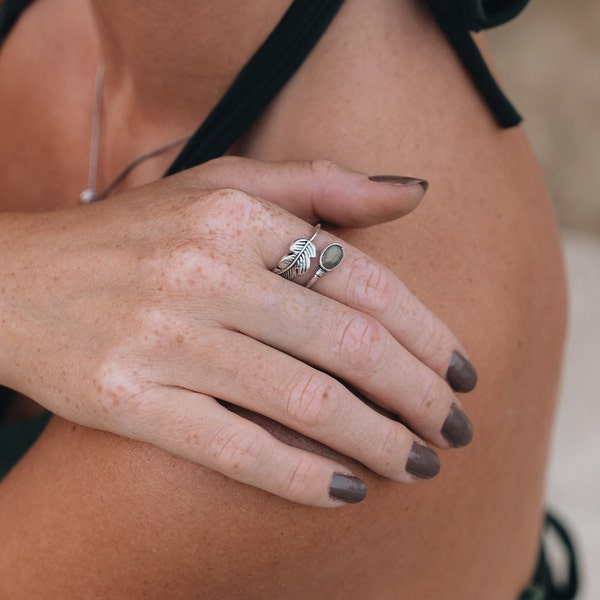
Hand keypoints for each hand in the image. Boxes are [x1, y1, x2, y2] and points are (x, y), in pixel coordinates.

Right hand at [0, 158, 475, 505]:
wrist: (18, 280)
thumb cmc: (136, 234)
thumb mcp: (223, 185)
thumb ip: (321, 185)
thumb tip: (414, 193)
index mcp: (235, 214)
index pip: (362, 277)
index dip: (427, 331)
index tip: (461, 371)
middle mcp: (203, 271)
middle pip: (345, 342)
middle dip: (417, 393)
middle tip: (455, 428)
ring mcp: (162, 337)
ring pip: (303, 399)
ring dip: (377, 440)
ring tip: (418, 464)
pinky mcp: (125, 398)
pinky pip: (232, 446)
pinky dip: (299, 476)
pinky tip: (346, 491)